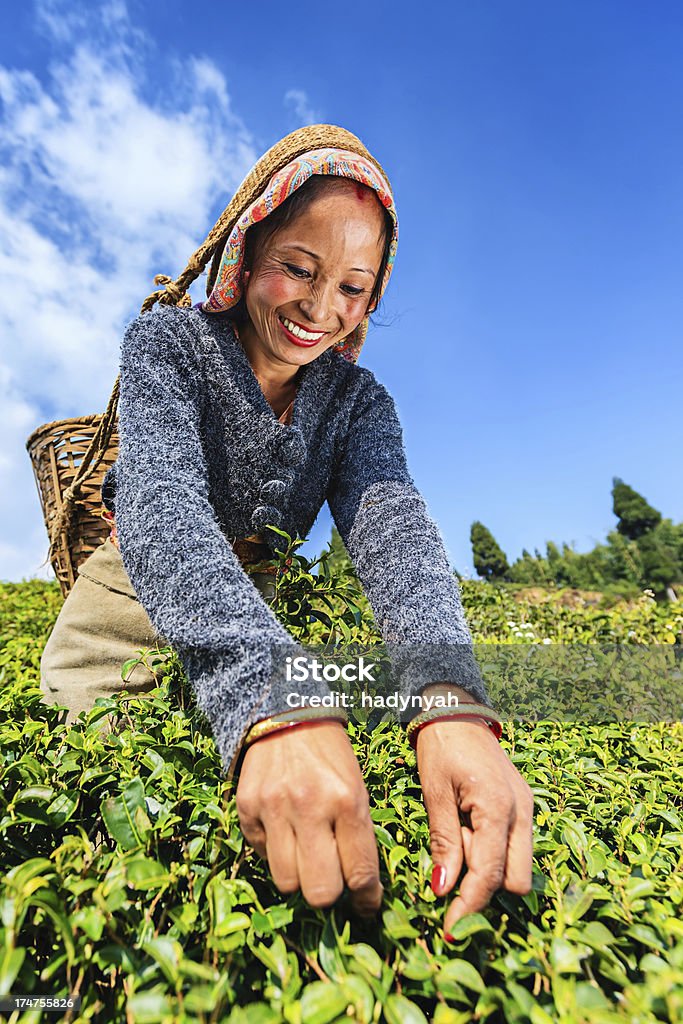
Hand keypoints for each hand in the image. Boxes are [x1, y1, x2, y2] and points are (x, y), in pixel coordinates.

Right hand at [235, 720, 383, 915]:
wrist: (287, 715)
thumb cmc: (331, 756)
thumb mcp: (356, 787)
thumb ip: (358, 835)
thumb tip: (361, 889)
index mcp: (347, 800)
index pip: (360, 873)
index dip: (367, 899)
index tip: (367, 905)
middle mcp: (309, 807)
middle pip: (320, 892)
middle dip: (330, 894)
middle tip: (333, 880)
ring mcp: (273, 809)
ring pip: (287, 882)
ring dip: (300, 877)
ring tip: (307, 856)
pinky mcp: (247, 810)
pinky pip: (263, 857)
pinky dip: (276, 854)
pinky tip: (285, 831)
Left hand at [416, 701, 533, 937]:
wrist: (457, 711)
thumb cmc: (441, 748)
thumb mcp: (435, 793)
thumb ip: (444, 842)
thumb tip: (442, 889)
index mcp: (498, 807)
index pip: (490, 874)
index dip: (470, 905)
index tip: (451, 928)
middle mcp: (523, 812)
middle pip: (516, 880)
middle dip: (484, 887)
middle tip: (450, 869)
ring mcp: (528, 809)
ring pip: (519, 866)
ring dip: (489, 869)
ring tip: (458, 843)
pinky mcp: (524, 806)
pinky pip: (516, 846)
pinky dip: (494, 852)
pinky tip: (469, 835)